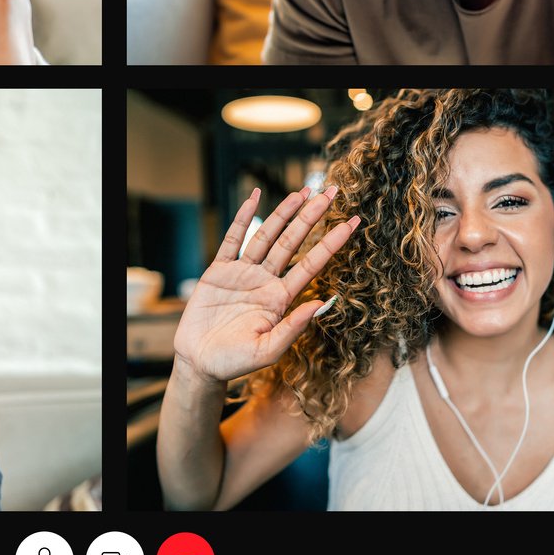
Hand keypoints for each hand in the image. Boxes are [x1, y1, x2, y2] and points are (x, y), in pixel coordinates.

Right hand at [172, 186, 359, 384]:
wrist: (200, 363)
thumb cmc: (234, 362)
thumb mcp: (267, 351)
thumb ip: (293, 327)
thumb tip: (322, 303)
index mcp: (281, 299)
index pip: (311, 264)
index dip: (332, 243)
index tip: (353, 223)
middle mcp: (266, 281)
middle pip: (293, 242)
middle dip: (312, 217)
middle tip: (331, 192)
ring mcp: (242, 273)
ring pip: (267, 236)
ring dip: (284, 213)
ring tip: (301, 191)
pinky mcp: (218, 271)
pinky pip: (233, 239)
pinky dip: (243, 217)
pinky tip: (254, 198)